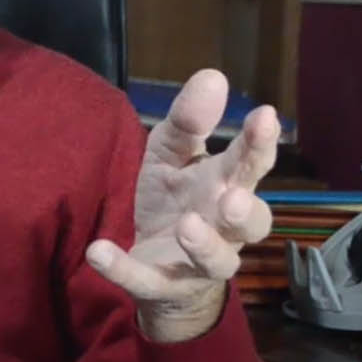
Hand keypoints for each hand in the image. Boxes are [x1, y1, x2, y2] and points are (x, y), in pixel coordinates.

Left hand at [86, 69, 278, 342]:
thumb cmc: (174, 201)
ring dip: (204, 245)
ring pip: (216, 261)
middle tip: (231, 196)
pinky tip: (97, 251)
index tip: (264, 116)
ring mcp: (197, 262)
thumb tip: (212, 76)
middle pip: (251, 221)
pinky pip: (146, 281)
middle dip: (245, 210)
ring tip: (187, 226)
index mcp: (227, 186)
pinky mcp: (162, 285)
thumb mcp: (171, 156)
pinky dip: (122, 268)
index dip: (259, 143)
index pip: (250, 164)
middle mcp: (224, 228)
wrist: (157, 265)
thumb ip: (188, 122)